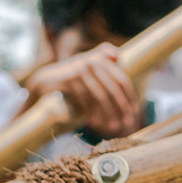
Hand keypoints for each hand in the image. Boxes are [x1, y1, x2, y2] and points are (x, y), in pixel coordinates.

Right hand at [27, 45, 142, 137]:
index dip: (129, 97)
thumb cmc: (74, 78)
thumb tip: (119, 55)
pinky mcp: (70, 78)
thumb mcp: (89, 67)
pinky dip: (92, 113)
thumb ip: (104, 58)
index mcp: (101, 58)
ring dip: (108, 114)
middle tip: (127, 123)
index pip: (121, 79)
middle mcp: (92, 60)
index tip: (134, 112)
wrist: (47, 80)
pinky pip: (85, 99)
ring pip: (100, 96)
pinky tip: (95, 123)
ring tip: (113, 127)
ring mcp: (80, 68)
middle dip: (121, 108)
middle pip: (113, 88)